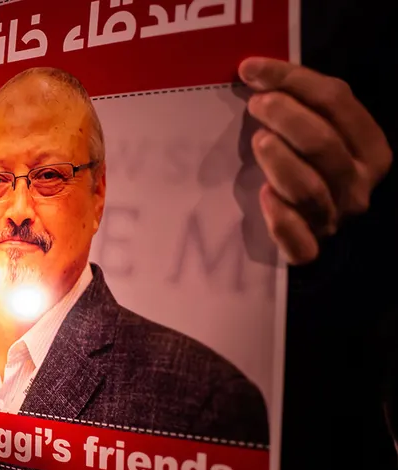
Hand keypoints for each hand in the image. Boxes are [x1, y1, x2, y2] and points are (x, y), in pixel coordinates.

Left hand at [239, 57, 392, 264]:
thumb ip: (298, 100)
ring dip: (280, 160)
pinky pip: (300, 243)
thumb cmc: (303, 163)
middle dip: (285, 117)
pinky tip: (264, 196)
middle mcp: (359, 185)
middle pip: (323, 143)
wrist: (304, 224)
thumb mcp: (312, 127)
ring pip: (308, 188)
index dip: (292, 80)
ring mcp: (335, 218)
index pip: (337, 101)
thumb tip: (253, 70)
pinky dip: (282, 221)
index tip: (251, 69)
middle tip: (256, 105)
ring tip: (259, 141)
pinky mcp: (309, 248)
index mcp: (370, 148)